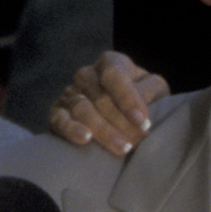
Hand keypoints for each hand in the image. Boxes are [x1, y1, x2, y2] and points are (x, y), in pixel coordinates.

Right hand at [46, 51, 165, 156]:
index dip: (128, 99)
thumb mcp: (154, 91)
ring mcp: (70, 93)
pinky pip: (60, 120)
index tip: (143, 122)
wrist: (121, 119)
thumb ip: (150, 91)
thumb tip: (141, 107)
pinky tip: (86, 139)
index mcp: (111, 62)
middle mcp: (87, 75)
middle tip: (138, 141)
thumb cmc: (142, 101)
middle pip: (100, 98)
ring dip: (104, 131)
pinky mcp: (57, 113)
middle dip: (121, 122)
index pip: (114, 75)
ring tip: (123, 149)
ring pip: (83, 110)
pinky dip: (71, 129)